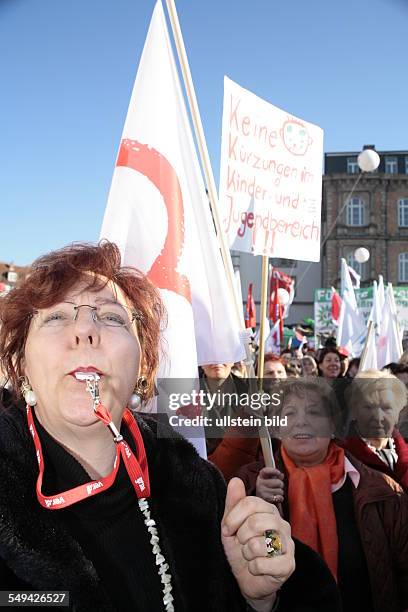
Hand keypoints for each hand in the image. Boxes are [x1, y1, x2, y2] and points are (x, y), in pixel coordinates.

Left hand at [221, 478, 294, 604]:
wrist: (249, 579)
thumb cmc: (242, 548)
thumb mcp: (232, 525)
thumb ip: (233, 503)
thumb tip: (235, 480)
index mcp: (269, 511)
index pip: (250, 503)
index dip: (233, 517)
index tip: (227, 530)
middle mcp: (282, 524)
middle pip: (255, 522)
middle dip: (241, 536)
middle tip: (242, 544)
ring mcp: (288, 545)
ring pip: (258, 544)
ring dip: (246, 554)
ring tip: (250, 556)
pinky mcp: (289, 565)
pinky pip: (263, 563)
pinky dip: (254, 568)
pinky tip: (257, 568)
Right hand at [256, 468, 284, 503]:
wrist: (260, 502)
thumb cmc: (267, 488)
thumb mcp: (270, 479)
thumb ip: (276, 476)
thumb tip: (282, 475)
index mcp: (261, 476)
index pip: (266, 470)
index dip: (274, 471)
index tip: (279, 473)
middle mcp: (260, 483)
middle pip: (278, 482)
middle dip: (281, 485)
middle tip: (277, 487)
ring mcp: (262, 491)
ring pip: (280, 491)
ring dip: (280, 493)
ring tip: (275, 493)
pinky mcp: (266, 499)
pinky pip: (279, 498)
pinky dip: (280, 498)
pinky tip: (275, 498)